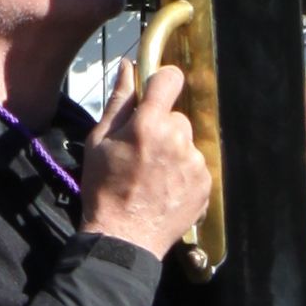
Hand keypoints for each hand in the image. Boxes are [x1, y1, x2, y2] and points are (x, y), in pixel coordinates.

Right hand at [81, 61, 212, 264]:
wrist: (124, 238)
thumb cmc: (104, 189)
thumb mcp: (99, 142)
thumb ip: (118, 101)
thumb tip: (128, 67)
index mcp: (149, 124)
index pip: (169, 79)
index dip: (161, 81)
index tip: (154, 91)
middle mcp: (178, 139)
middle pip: (175, 116)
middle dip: (160, 126)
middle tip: (140, 152)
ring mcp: (195, 163)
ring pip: (186, 142)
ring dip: (172, 151)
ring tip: (151, 176)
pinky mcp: (206, 183)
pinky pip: (195, 165)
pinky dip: (182, 173)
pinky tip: (164, 189)